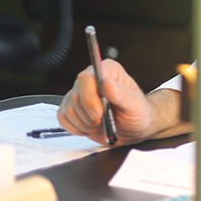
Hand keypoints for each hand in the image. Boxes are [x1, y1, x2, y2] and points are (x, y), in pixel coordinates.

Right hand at [57, 60, 182, 145]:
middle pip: (76, 95)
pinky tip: (91, 127)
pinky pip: (63, 118)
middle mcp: (91, 79)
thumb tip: (106, 83)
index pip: (87, 77)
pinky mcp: (71, 108)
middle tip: (105, 120)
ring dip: (85, 123)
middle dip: (90, 115)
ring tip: (101, 123)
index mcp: (109, 71)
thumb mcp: (136, 106)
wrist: (133, 130)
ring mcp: (79, 93)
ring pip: (69, 109)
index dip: (90, 97)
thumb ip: (122, 95)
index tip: (99, 113)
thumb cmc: (138, 114)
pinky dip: (76, 128)